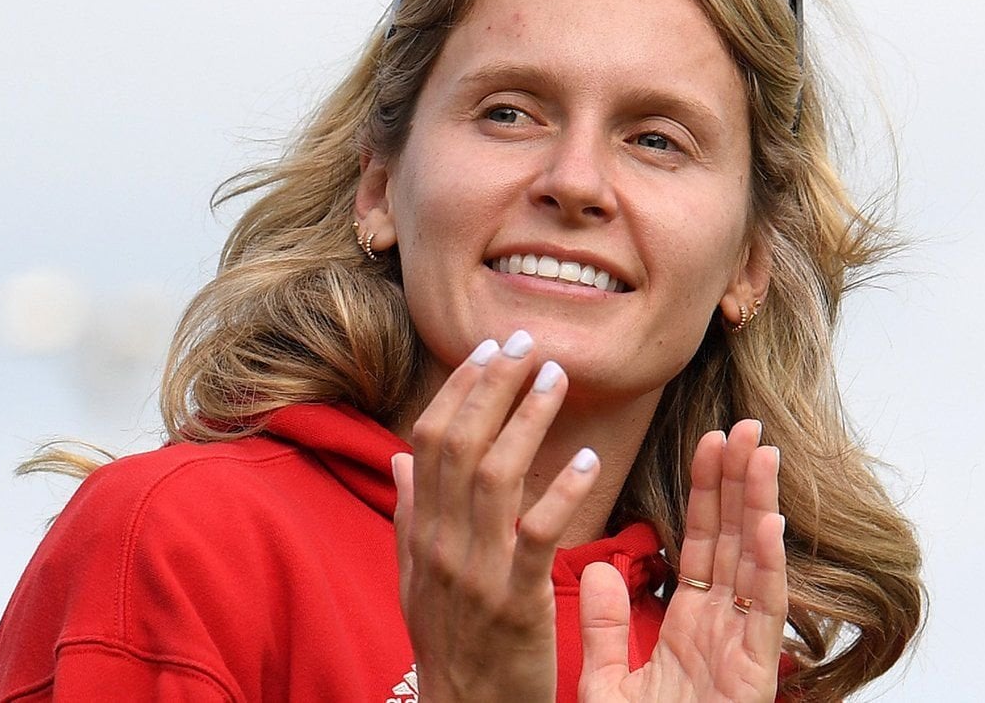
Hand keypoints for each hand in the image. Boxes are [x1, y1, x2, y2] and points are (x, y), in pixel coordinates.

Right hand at [391, 330, 601, 702]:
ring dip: (526, 420)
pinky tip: (584, 461)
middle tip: (526, 341)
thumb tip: (400, 457)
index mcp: (419, 533)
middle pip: (459, 446)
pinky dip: (559, 493)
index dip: (459, 390)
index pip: (430, 441)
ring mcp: (474, 573)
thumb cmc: (453, 643)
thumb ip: (411, 514)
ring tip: (556, 379)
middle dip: (492, 386)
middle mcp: (439, 545)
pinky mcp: (515, 602)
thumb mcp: (416, 577)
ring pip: (494, 477)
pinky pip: (536, 536)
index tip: (490, 348)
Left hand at [578, 421, 786, 701]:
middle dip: (738, 485)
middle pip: (734, 546)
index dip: (707, 495)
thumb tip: (599, 572)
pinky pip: (762, 615)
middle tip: (742, 426)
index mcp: (691, 631)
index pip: (701, 548)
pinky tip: (770, 522)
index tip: (708, 443)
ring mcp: (742, 655)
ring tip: (759, 451)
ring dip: (759, 507)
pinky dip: (769, 567)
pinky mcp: (754, 679)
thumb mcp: (609, 686)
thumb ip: (603, 630)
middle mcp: (723, 635)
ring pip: (755, 567)